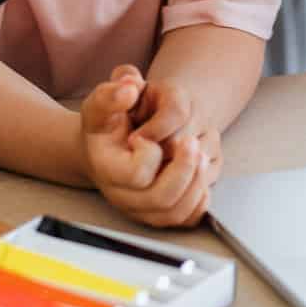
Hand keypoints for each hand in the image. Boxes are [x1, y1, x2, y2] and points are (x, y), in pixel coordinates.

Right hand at [79, 66, 210, 227]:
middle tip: (192, 142)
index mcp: (107, 166)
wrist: (110, 143)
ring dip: (197, 179)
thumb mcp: (104, 100)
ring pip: (178, 210)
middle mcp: (122, 194)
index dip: (151, 149)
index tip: (147, 134)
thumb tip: (130, 88)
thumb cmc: (110, 120)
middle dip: (185, 167)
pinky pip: (187, 218)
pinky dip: (201, 196)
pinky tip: (201, 172)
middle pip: (161, 197)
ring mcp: (141, 208)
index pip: (138, 172)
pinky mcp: (160, 213)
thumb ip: (113, 92)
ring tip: (200, 152)